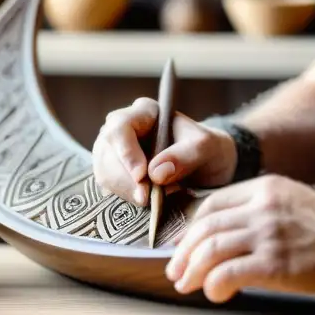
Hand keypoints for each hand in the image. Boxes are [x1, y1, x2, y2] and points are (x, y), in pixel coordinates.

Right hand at [92, 99, 236, 205]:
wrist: (209, 169)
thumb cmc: (209, 150)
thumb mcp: (208, 148)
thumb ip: (186, 155)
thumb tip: (155, 172)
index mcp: (144, 112)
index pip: (121, 127)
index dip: (126, 152)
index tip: (141, 176)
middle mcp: (124, 129)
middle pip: (107, 152)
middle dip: (125, 179)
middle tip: (146, 198)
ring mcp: (115, 152)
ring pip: (104, 173)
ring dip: (124, 192)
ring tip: (151, 201)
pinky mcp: (115, 175)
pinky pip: (109, 189)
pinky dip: (125, 199)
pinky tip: (145, 202)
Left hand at [164, 175, 314, 302]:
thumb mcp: (292, 201)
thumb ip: (261, 210)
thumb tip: (228, 236)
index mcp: (264, 188)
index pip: (212, 205)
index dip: (191, 227)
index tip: (183, 245)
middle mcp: (261, 207)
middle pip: (205, 227)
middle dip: (184, 252)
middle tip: (175, 270)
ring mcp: (267, 234)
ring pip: (210, 250)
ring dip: (192, 271)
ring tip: (186, 285)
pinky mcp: (274, 263)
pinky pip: (228, 274)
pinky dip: (214, 286)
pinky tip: (215, 294)